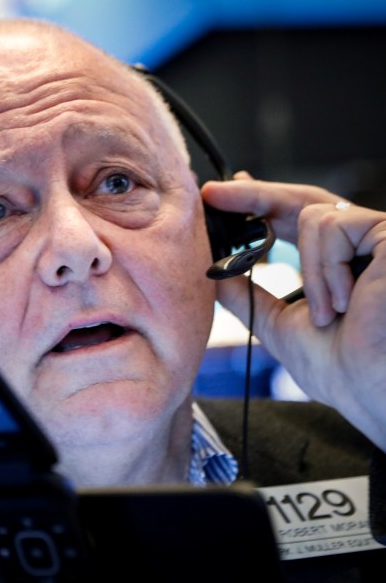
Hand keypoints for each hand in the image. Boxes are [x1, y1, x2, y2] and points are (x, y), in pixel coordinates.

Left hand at [201, 172, 385, 449]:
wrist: (372, 388)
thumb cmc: (340, 368)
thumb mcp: (277, 324)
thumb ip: (246, 295)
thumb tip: (214, 274)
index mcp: (337, 262)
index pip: (295, 218)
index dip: (258, 201)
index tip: (219, 195)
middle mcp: (361, 245)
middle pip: (303, 199)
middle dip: (252, 195)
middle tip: (212, 194)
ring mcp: (378, 238)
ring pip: (312, 215)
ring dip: (308, 270)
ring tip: (327, 313)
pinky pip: (332, 224)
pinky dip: (325, 267)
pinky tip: (345, 302)